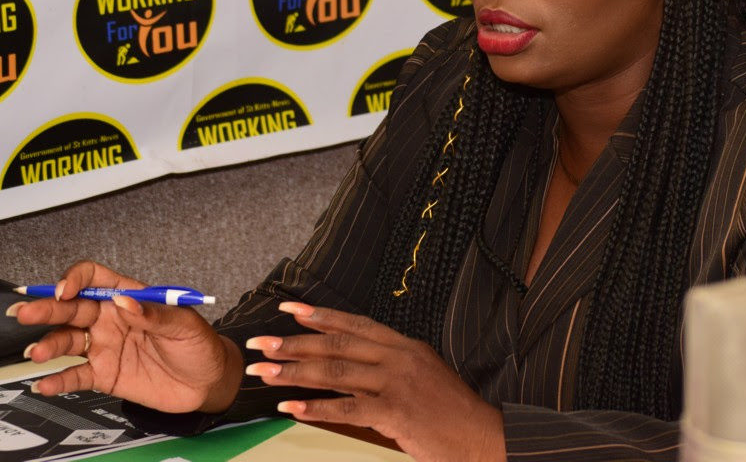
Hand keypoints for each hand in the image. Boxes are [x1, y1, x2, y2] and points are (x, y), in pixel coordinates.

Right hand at [8, 261, 241, 413]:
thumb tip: (125, 302)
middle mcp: (110, 319)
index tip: (65, 290)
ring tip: (36, 353)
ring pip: (66, 341)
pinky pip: (75, 376)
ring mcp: (104, 346)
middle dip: (46, 309)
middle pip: (70, 309)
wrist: (207, 382)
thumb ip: (154, 313)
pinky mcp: (104, 374)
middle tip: (25, 313)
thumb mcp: (184, 323)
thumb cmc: (199, 345)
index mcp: (129, 297)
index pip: (94, 278)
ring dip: (48, 344)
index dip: (76, 279)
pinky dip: (57, 380)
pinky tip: (44, 383)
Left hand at [245, 302, 504, 461]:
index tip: (289, 309)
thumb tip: (346, 369)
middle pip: (337, 343)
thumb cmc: (452, 414)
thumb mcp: (422, 377)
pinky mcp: (396, 411)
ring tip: (265, 373)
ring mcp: (397, 383)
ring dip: (294, 373)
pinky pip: (346, 407)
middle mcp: (399, 357)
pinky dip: (315, 407)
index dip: (319, 316)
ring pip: (336, 371)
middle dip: (294, 342)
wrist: (484, 437)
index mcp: (405, 346)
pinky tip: (290, 407)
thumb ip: (387, 369)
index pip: (354, 324)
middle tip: (262, 344)